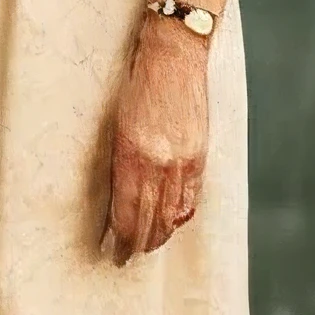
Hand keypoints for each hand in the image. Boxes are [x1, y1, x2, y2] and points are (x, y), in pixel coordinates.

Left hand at [104, 17, 208, 263]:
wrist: (174, 56)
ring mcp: (184, 160)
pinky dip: (182, 215)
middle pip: (150, 219)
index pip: (127, 212)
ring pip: (173, 213)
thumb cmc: (136, 85)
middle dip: (138, 243)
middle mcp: (160, 164)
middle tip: (126, 258)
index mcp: (133, 156)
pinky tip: (174, 224)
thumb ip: (120, 162)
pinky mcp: (200, 154)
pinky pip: (192, 196)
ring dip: (160, 235)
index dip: (121, 237)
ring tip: (148, 247)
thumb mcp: (117, 125)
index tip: (114, 252)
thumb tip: (119, 197)